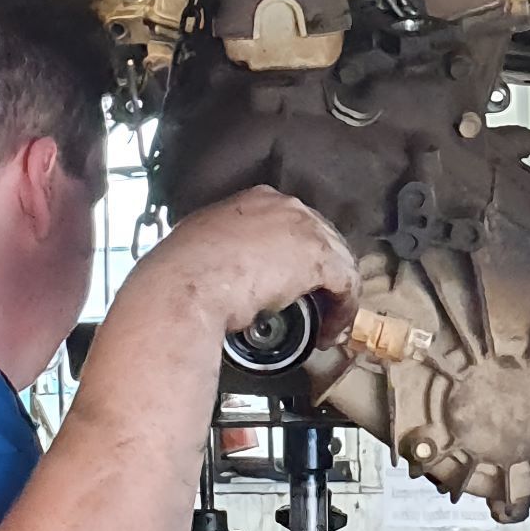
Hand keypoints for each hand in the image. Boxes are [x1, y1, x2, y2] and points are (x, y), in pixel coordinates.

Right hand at [152, 185, 359, 342]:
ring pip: (338, 260)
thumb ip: (224, 247)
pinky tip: (329, 331)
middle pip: (322, 238)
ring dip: (335, 295)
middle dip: (322, 273)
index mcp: (257, 200)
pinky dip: (342, 310)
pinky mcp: (319, 258)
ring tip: (325, 324)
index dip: (297, 256)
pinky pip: (346, 283)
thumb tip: (224, 267)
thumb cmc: (183, 272)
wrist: (186, 284)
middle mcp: (286, 206)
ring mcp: (306, 229)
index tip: (293, 281)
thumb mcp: (203, 244)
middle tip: (316, 304)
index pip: (293, 225)